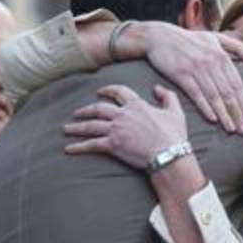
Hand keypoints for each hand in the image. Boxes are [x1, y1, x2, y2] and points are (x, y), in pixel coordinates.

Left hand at [64, 84, 188, 168]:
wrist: (169, 154)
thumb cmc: (174, 135)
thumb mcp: (175, 112)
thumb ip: (168, 96)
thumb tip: (158, 88)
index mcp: (136, 105)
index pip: (118, 92)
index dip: (108, 90)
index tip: (100, 92)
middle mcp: (123, 115)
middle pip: (98, 108)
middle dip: (86, 110)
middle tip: (77, 112)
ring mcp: (116, 130)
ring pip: (91, 125)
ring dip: (77, 127)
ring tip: (66, 129)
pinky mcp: (113, 145)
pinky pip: (91, 144)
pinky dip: (79, 147)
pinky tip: (69, 149)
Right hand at [134, 22, 242, 133]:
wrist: (160, 36)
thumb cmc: (189, 39)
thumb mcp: (215, 37)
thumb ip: (238, 47)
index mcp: (221, 55)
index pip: (237, 84)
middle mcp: (211, 62)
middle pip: (228, 92)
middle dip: (237, 113)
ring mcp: (196, 68)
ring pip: (214, 96)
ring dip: (223, 115)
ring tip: (230, 129)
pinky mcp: (181, 74)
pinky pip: (196, 94)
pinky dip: (205, 107)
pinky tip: (212, 119)